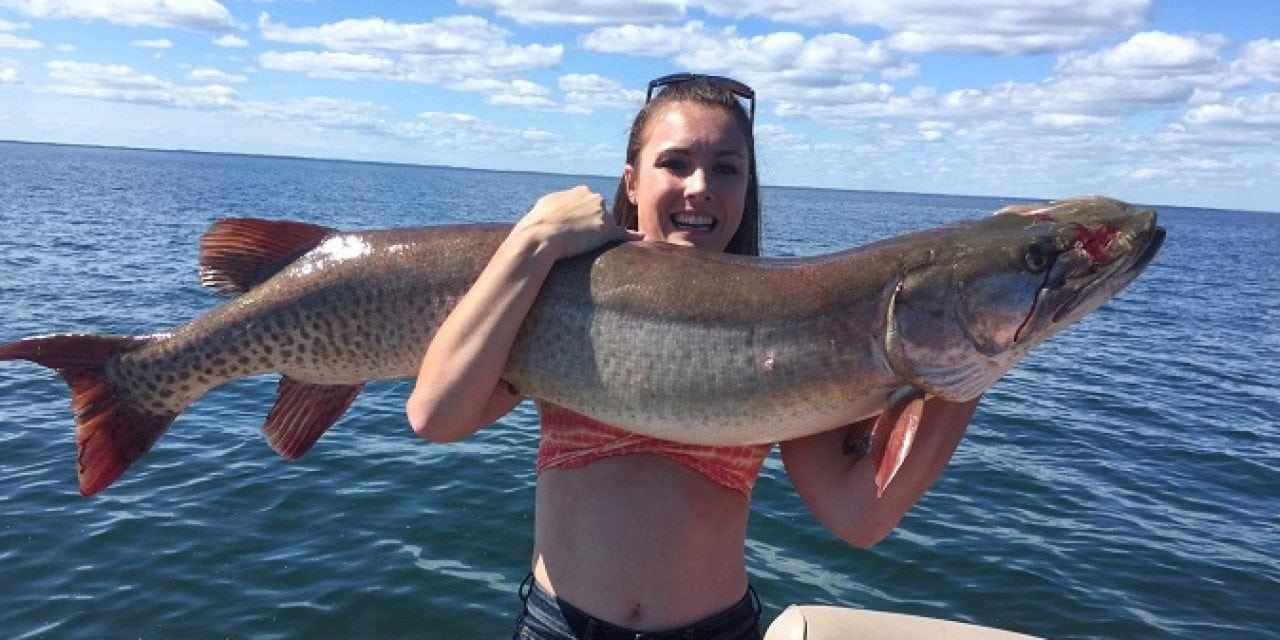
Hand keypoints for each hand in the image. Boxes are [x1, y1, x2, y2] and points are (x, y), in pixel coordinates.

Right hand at [512, 186, 641, 259]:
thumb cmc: (538, 221)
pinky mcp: (607, 231)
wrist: (541, 236)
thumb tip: (559, 204)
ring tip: (581, 245)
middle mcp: (595, 198)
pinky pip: (624, 234)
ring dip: (600, 234)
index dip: (583, 215)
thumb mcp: (547, 202)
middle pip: (602, 213)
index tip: (576, 224)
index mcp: (581, 191)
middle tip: (577, 237)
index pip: (590, 201)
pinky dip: (633, 236)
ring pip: (608, 225)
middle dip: (594, 223)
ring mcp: (603, 214)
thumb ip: (560, 200)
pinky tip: (641, 238)